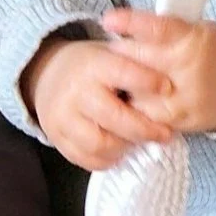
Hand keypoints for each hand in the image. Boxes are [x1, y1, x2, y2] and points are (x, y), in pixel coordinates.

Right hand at [24, 36, 175, 169]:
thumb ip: (134, 67)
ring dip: (125, 147)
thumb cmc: (89, 66)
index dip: (147, 81)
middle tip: (164, 134)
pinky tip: (118, 152)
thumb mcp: (107, 54)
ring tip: (137, 142)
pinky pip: (85, 159)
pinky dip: (106, 160)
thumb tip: (171, 85)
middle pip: (115, 117)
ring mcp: (62, 116)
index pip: (122, 72)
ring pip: (100, 144)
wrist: (45, 74)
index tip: (168, 88)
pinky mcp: (56, 137)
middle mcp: (76, 91)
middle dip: (145, 129)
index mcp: (92, 65)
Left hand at [102, 8, 215, 133]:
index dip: (130, 23)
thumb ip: (161, 28)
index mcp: (192, 39)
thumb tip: (123, 24)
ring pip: (137, 91)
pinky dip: (138, 107)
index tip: (109, 20)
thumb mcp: (194, 28)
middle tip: (115, 52)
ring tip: (126, 77)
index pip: (157, 28)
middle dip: (120, 54)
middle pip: (138, 60)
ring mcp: (186, 98)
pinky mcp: (182, 120)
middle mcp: (189, 69)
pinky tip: (138, 98)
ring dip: (125, 84)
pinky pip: (147, 115)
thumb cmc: (212, 51)